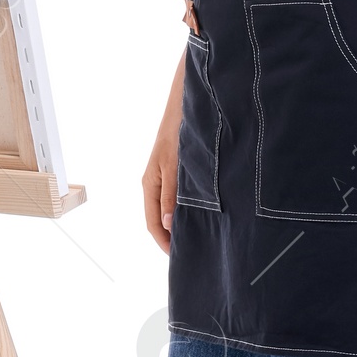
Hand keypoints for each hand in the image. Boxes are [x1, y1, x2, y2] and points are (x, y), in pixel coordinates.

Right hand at [142, 53, 187, 252]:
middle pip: (162, 219)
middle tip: (194, 251)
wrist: (189, 98)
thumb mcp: (175, 164)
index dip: (165, 243)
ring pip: (172, 208)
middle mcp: (157, 182)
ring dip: (183, 223)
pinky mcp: (180, 168)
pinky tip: (205, 212)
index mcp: (151, 183)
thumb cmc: (179, 128)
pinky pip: (182, 196)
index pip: (153, 223)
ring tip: (202, 236)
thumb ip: (172, 194)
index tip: (181, 257)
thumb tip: (169, 226)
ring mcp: (168, 175)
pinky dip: (190, 208)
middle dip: (174, 237)